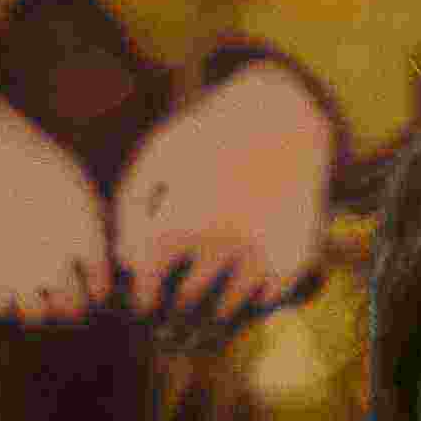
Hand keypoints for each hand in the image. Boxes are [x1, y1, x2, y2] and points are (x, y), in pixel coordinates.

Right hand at [0, 73, 114, 322]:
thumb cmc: (17, 152)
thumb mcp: (71, 178)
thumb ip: (94, 224)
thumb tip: (107, 261)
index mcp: (83, 233)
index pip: (102, 287)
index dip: (93, 282)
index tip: (82, 275)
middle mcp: (54, 260)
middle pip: (73, 310)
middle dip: (69, 298)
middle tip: (57, 285)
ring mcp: (13, 274)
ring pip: (37, 316)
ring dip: (36, 302)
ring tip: (26, 280)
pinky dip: (0, 296)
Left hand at [111, 56, 337, 338]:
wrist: (283, 115)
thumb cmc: (209, 134)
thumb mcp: (158, 154)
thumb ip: (131, 206)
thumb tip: (126, 261)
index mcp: (179, 222)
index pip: (150, 285)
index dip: (144, 297)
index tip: (146, 301)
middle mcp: (218, 244)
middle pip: (188, 297)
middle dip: (179, 303)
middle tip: (179, 304)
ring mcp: (259, 252)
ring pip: (230, 303)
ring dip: (218, 305)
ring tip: (213, 303)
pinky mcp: (294, 255)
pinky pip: (270, 296)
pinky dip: (259, 295)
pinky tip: (252, 284)